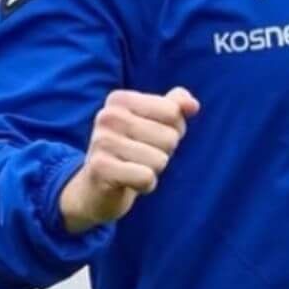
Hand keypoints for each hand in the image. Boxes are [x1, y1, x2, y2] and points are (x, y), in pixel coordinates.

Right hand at [58, 87, 199, 231]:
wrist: (95, 189)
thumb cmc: (132, 151)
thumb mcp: (155, 124)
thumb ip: (175, 106)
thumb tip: (193, 105)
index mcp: (121, 100)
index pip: (173, 112)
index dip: (172, 131)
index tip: (150, 138)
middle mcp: (108, 116)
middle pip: (169, 137)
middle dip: (163, 153)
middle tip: (140, 157)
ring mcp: (102, 142)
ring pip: (160, 160)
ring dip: (153, 170)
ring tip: (133, 169)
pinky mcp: (100, 168)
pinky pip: (146, 177)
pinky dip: (145, 185)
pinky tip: (130, 182)